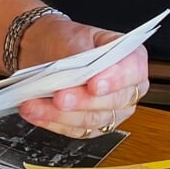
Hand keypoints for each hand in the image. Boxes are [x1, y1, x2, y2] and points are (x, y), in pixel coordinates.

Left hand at [14, 18, 149, 139]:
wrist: (44, 48)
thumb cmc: (65, 40)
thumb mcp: (74, 37)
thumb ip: (81, 56)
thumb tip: (78, 73)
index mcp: (130, 59)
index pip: (133, 70)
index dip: (116, 80)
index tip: (94, 84)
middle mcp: (126, 88)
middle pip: (113, 101)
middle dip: (83, 100)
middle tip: (60, 97)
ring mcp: (111, 110)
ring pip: (92, 119)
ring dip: (61, 114)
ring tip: (36, 104)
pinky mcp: (92, 126)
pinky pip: (76, 130)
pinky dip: (53, 122)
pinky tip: (36, 112)